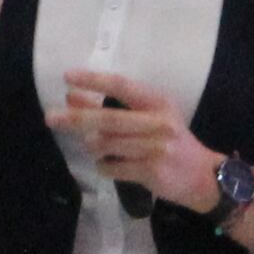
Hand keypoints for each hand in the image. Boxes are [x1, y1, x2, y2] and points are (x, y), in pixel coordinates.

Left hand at [60, 75, 226, 215]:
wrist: (201, 176)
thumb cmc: (171, 141)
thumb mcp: (149, 117)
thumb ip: (112, 107)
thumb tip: (71, 97)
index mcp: (159, 102)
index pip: (122, 86)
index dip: (94, 80)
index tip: (68, 77)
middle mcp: (159, 123)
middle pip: (108, 119)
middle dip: (77, 118)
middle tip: (51, 117)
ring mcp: (156, 149)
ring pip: (107, 145)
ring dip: (93, 146)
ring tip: (93, 146)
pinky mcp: (151, 171)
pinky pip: (113, 167)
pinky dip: (104, 166)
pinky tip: (107, 165)